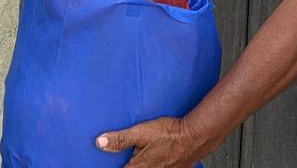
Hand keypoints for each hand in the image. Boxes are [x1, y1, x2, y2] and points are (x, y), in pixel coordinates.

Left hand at [96, 117, 211, 167]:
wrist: (195, 136)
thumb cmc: (169, 134)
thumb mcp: (141, 132)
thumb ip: (120, 139)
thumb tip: (100, 142)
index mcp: (139, 167)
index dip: (116, 167)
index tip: (112, 165)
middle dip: (131, 165)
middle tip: (131, 160)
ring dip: (143, 166)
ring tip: (144, 159)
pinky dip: (158, 166)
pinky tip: (159, 160)